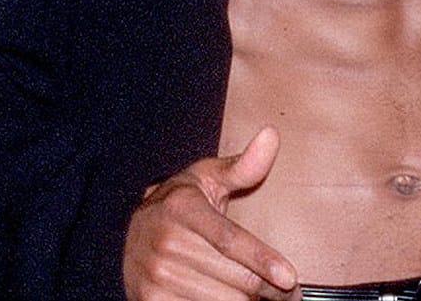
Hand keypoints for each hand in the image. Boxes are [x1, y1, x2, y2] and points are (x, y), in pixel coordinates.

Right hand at [122, 127, 297, 300]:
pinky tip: (229, 300)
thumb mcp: (207, 179)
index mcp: (182, 207)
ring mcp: (154, 276)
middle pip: (234, 279)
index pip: (229, 240)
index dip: (261, 260)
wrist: (130, 235)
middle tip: (288, 293)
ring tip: (260, 297)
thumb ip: (242, 166)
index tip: (290, 278)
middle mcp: (165, 242)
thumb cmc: (180, 204)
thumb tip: (272, 136)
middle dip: (268, 290)